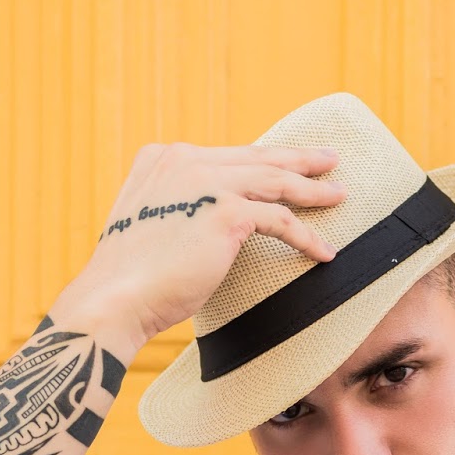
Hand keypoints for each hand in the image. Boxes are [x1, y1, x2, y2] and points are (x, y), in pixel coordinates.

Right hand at [49, 141, 347, 359]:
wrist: (116, 298)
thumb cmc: (130, 279)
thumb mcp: (149, 225)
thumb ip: (176, 209)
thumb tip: (205, 224)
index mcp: (162, 159)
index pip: (226, 156)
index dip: (262, 160)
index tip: (287, 163)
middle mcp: (184, 160)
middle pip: (256, 156)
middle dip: (298, 157)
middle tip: (328, 159)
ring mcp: (206, 182)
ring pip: (275, 179)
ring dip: (312, 189)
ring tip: (338, 194)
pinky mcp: (226, 212)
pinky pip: (280, 220)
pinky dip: (305, 235)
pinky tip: (323, 251)